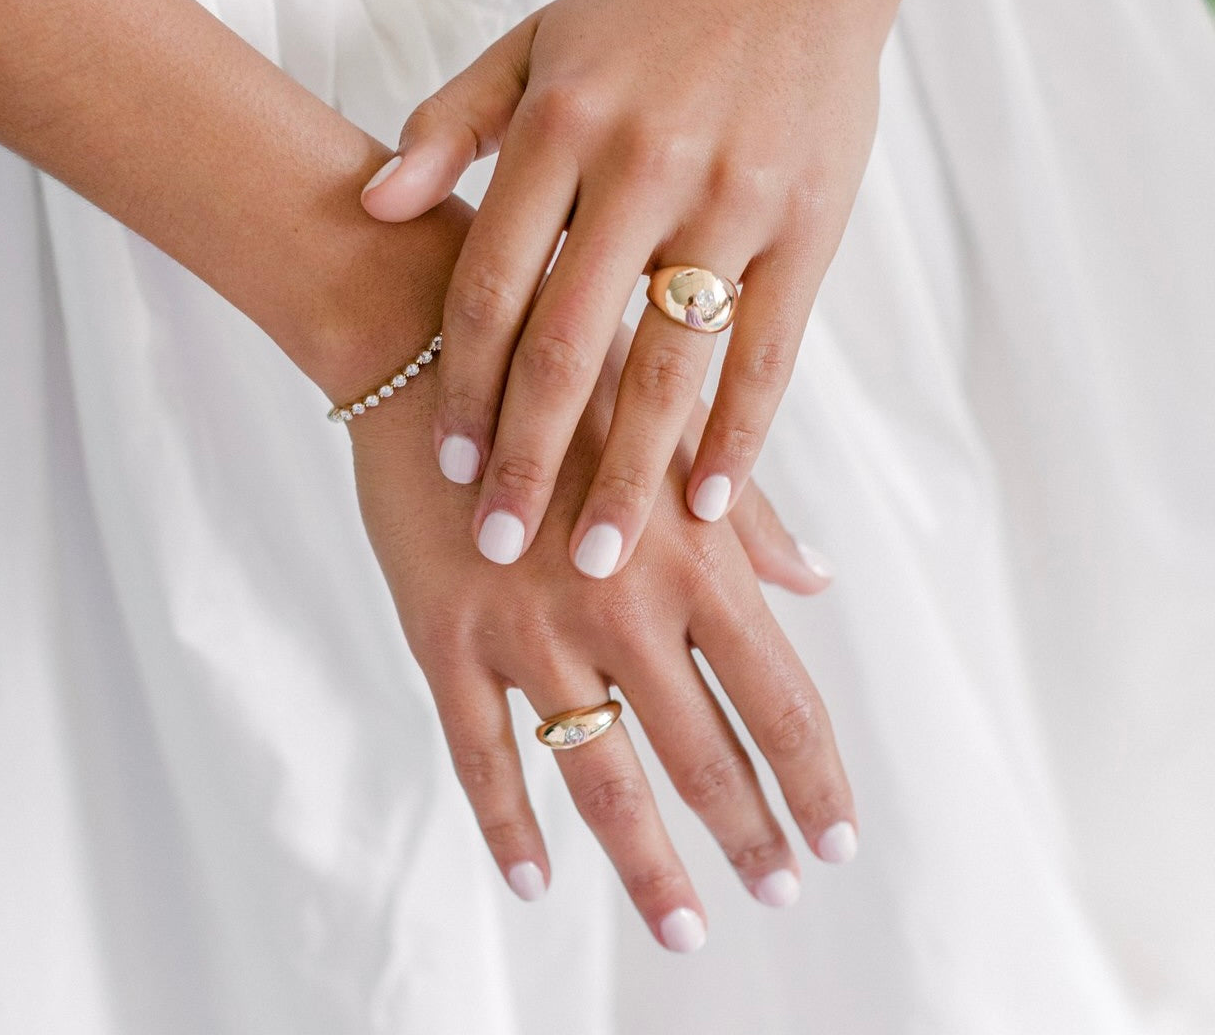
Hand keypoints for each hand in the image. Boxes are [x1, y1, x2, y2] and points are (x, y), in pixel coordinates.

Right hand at [350, 326, 854, 950]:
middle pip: (705, 754)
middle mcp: (621, 609)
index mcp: (691, 560)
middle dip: (750, 834)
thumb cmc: (569, 380)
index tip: (838, 842)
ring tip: (687, 926)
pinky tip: (534, 881)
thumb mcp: (669, 434)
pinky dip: (508, 827)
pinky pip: (481, 755)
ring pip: (600, 779)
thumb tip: (818, 582)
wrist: (430, 343)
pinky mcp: (446, 640)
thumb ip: (745, 518)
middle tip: (778, 890)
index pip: (781, 699)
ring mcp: (528, 632)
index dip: (816, 780)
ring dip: (650, 864)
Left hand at [361, 0, 888, 578]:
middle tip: (496, 547)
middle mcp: (641, 169)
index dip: (462, 385)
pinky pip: (767, 354)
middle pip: (569, 344)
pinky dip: (739, 438)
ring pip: (668, 365)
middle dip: (528, 456)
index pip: (493, 287)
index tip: (445, 468)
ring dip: (630, 473)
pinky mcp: (807, 232)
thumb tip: (372, 202)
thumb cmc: (648, 19)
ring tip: (598, 562)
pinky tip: (709, 509)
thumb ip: (448, 124)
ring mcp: (731, 204)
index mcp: (561, 128)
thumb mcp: (532, 46)